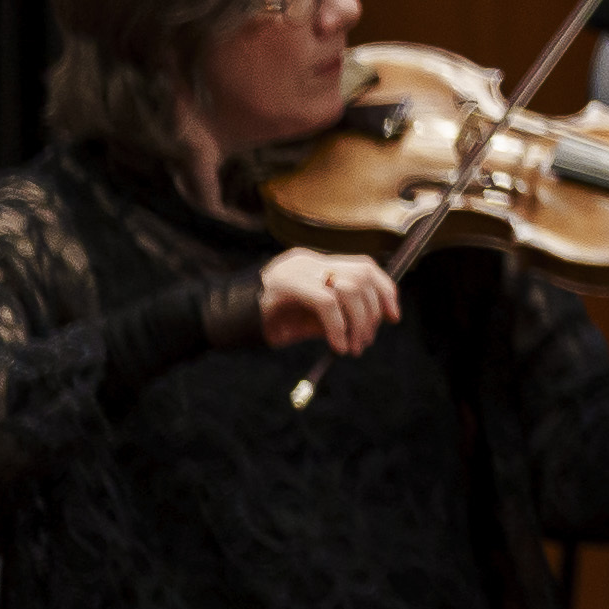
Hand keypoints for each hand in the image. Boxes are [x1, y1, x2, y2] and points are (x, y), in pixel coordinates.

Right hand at [218, 246, 397, 356]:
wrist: (214, 321)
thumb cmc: (261, 322)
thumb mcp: (306, 319)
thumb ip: (335, 314)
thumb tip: (369, 322)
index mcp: (313, 263)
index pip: (363, 266)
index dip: (385, 290)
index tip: (393, 317)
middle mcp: (307, 260)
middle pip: (362, 275)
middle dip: (373, 311)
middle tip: (366, 341)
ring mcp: (296, 269)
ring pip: (349, 287)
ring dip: (359, 322)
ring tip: (352, 347)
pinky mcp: (285, 284)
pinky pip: (327, 303)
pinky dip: (339, 327)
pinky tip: (337, 346)